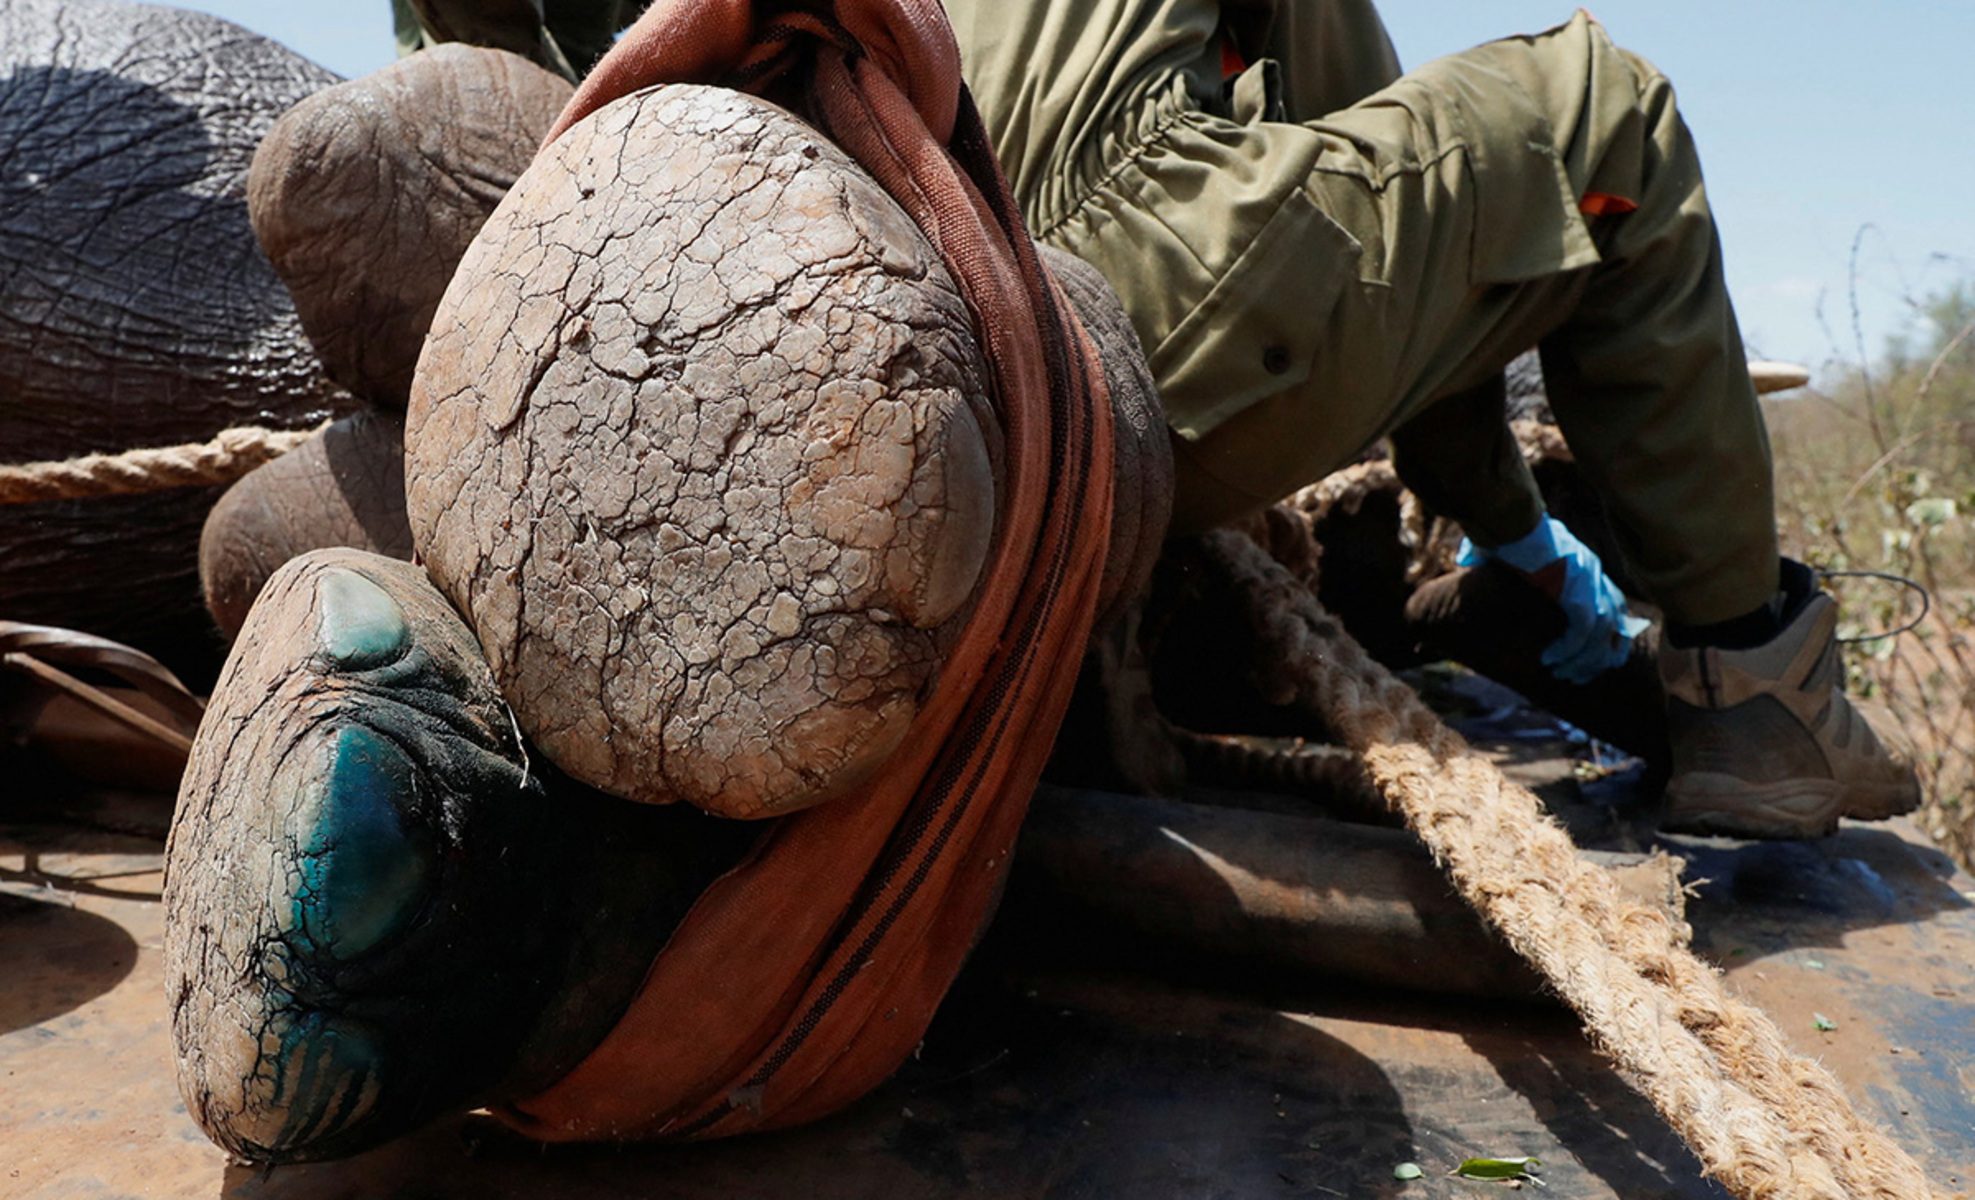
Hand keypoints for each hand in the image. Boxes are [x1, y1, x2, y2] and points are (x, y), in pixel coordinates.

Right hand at [1457, 515, 1648, 684]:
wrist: (1505, 517)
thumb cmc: (1499, 530)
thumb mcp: (1503, 550)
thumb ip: (1496, 563)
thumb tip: (1466, 562)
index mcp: (1585, 566)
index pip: (1612, 608)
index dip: (1605, 639)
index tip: (1588, 661)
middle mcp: (1594, 574)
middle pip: (1614, 625)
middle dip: (1599, 657)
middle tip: (1575, 677)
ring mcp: (1588, 580)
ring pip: (1598, 633)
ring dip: (1580, 659)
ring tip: (1559, 673)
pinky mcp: (1574, 587)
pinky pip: (1580, 629)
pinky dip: (1567, 649)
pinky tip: (1548, 659)